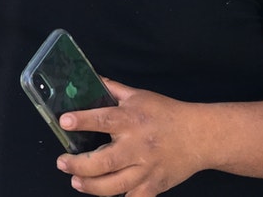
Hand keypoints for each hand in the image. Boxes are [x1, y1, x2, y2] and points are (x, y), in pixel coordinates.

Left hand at [56, 79, 204, 195]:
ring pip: (115, 185)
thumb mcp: (138, 95)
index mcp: (131, 120)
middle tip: (62, 162)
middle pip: (105, 161)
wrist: (200, 136)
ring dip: (92, 186)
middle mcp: (137, 146)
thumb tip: (88, 78)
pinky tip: (104, 194)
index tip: (65, 122)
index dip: (82, 121)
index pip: (103, 119)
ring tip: (76, 181)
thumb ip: (112, 89)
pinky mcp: (155, 185)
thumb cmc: (166, 114)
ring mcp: (146, 169)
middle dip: (79, 164)